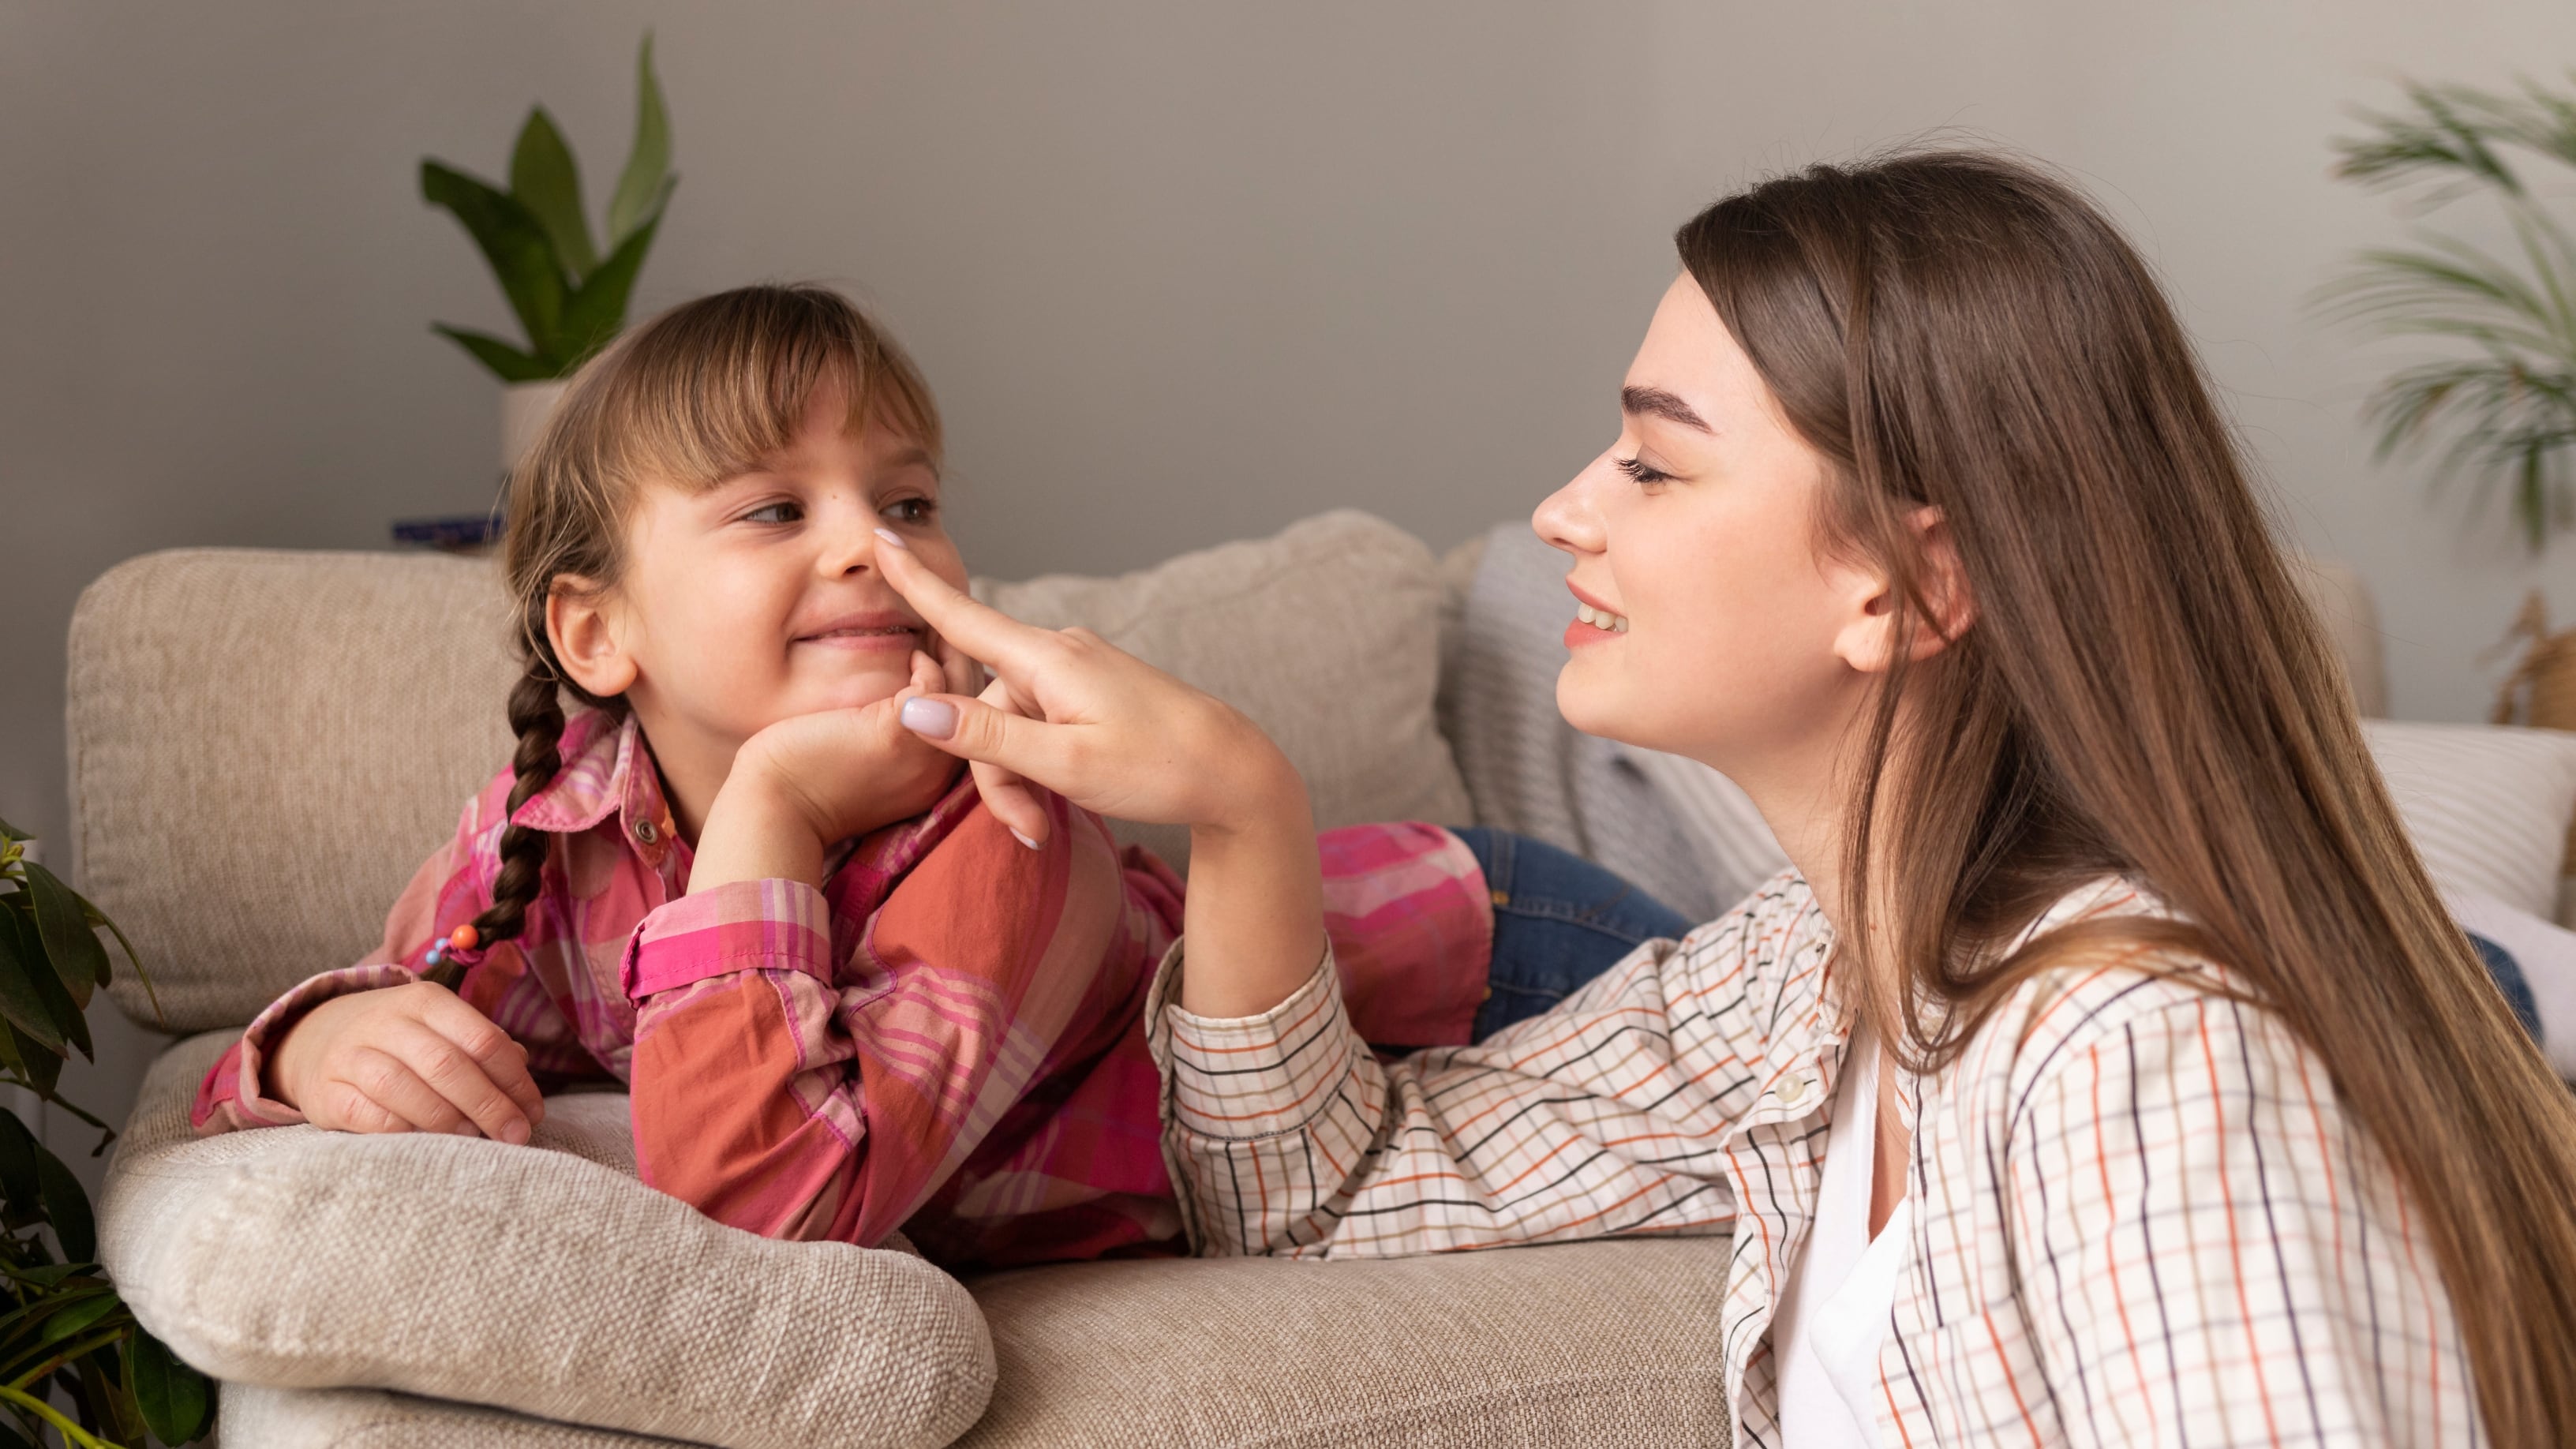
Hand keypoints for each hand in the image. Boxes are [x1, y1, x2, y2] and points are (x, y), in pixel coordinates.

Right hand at [268, 981, 544, 1141]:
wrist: (315, 1040)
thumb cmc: (400, 1042)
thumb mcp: (440, 1030)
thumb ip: (482, 1048)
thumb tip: (522, 1077)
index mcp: (426, 1001)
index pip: (482, 1039)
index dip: (515, 1080)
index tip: (533, 1113)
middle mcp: (386, 1021)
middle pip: (446, 1064)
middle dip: (489, 1104)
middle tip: (515, 1136)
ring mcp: (351, 1055)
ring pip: (402, 1088)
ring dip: (446, 1119)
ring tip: (473, 1138)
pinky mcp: (326, 1092)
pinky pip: (368, 1115)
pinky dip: (401, 1131)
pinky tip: (425, 1142)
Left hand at [691, 649, 969, 891]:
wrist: (774, 809)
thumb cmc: (803, 778)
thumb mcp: (862, 758)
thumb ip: (890, 732)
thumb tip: (895, 694)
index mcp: (932, 777)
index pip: (969, 722)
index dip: (965, 686)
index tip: (954, 654)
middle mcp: (939, 770)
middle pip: (977, 704)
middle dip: (969, 662)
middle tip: (956, 627)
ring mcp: (925, 753)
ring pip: (964, 689)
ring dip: (953, 652)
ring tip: (940, 624)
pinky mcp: (897, 731)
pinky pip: (934, 683)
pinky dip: (925, 661)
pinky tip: (910, 651)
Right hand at [867, 528, 1302, 846]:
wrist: (1235, 775)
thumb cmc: (1160, 768)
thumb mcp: (1066, 765)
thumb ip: (988, 737)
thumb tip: (916, 708)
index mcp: (1049, 660)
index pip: (964, 616)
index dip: (916, 582)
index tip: (880, 538)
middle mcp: (1058, 654)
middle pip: (985, 707)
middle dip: (993, 772)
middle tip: (1028, 829)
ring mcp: (1077, 673)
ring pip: (1010, 726)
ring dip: (1018, 781)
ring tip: (1046, 828)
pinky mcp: (1092, 694)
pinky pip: (1040, 727)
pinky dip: (1040, 768)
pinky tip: (1058, 806)